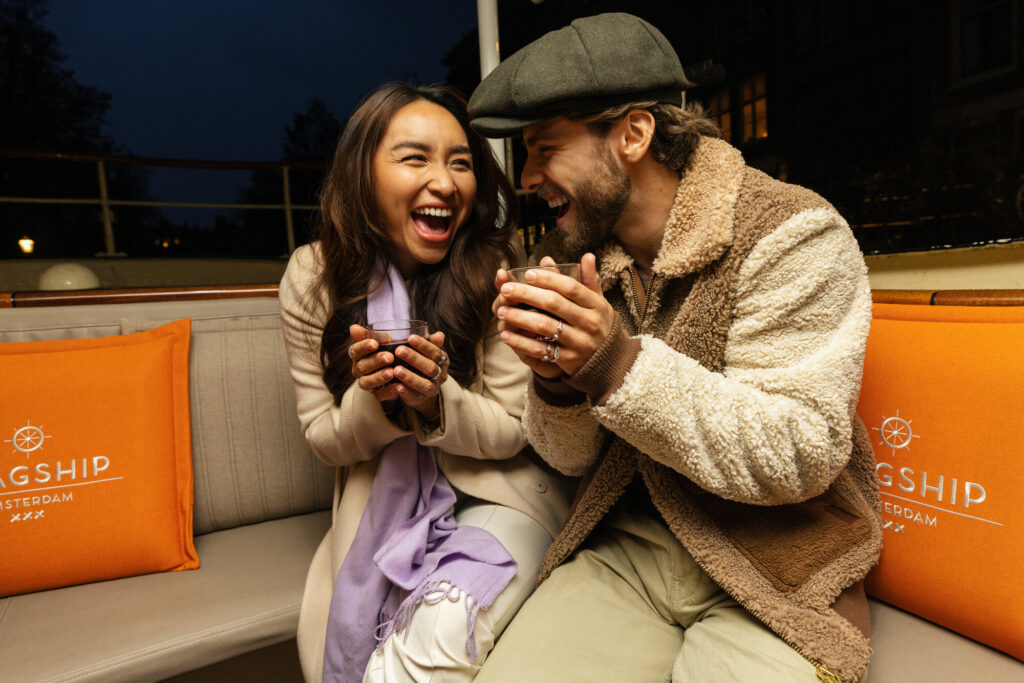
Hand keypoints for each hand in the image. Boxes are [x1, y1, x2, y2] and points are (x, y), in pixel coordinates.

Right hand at [349, 324, 399, 402]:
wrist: (396, 371)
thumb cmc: (385, 350)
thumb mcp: (379, 340)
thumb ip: (368, 334)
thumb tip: (353, 328)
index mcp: (358, 355)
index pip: (355, 350)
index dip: (363, 347)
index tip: (375, 343)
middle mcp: (359, 369)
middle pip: (362, 366)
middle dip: (375, 361)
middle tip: (389, 357)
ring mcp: (367, 383)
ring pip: (366, 382)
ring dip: (379, 377)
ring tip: (392, 372)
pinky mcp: (377, 394)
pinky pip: (379, 395)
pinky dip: (388, 391)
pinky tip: (397, 387)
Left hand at [390, 331, 447, 418]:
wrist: (422, 389)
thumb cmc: (422, 364)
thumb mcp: (427, 353)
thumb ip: (431, 343)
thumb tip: (439, 335)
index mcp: (442, 361)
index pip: (436, 352)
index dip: (424, 345)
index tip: (410, 338)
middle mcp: (440, 375)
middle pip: (430, 367)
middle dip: (414, 359)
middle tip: (399, 351)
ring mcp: (432, 389)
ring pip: (424, 384)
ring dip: (410, 377)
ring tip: (396, 370)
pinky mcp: (421, 398)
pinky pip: (414, 396)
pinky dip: (406, 391)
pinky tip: (397, 386)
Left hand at [495, 253, 613, 376]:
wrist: (608, 362)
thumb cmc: (597, 324)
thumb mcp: (598, 303)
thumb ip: (588, 280)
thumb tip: (587, 255)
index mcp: (597, 305)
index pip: (570, 287)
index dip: (548, 279)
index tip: (527, 273)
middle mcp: (590, 323)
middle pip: (554, 303)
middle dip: (526, 294)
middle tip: (505, 289)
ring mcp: (579, 342)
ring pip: (544, 326)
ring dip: (519, 317)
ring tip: (501, 311)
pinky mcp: (568, 360)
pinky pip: (540, 350)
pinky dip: (521, 342)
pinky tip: (506, 335)